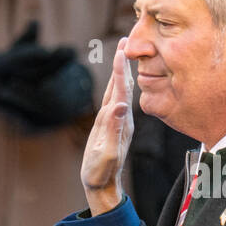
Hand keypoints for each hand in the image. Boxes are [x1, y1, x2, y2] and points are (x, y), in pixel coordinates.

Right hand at [80, 36, 134, 215]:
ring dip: (119, 72)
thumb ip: (113, 129)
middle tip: (125, 40)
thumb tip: (120, 105)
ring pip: (118, 91)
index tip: (122, 49)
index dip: (120, 69)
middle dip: (123, 63)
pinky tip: (116, 81)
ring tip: (121, 54)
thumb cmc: (100, 172)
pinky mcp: (113, 125)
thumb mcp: (106, 152)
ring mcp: (118, 121)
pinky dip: (115, 85)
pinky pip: (114, 99)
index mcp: (120, 120)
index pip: (120, 89)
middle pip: (122, 85)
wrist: (102, 185)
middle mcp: (121, 117)